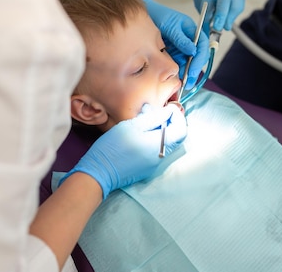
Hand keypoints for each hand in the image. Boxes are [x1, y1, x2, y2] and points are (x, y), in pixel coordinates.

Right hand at [66, 103, 186, 198]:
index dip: (178, 116)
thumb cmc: (113, 147)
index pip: (182, 130)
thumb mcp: (133, 126)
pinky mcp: (147, 168)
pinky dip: (155, 140)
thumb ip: (154, 117)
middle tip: (157, 113)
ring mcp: (155, 164)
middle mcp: (162, 157)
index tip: (167, 108)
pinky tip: (141, 135)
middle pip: (176, 137)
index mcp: (160, 145)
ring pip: (167, 144)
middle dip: (171, 123)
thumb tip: (168, 112)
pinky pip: (158, 151)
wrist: (99, 172)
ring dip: (162, 131)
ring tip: (146, 122)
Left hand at [137, 0, 209, 88]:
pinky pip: (180, 64)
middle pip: (198, 56)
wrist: (144, 17)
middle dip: (194, 70)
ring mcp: (182, 47)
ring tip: (183, 85)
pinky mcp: (175, 52)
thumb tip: (193, 50)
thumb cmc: (158, 16)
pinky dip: (179, 72)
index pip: (202, 45)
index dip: (199, 59)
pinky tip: (177, 80)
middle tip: (188, 82)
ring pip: (189, 63)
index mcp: (192, 30)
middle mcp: (189, 39)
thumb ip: (181, 39)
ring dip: (187, 74)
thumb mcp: (170, 26)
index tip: (192, 69)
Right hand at [192, 0, 246, 31]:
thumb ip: (232, 16)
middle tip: (211, 33)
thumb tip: (224, 27)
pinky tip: (211, 7)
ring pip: (202, 11)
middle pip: (207, 9)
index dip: (219, 17)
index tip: (217, 28)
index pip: (222, 5)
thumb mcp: (238, 4)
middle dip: (208, 23)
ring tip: (215, 11)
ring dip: (208, 17)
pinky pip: (198, 9)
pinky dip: (204, 12)